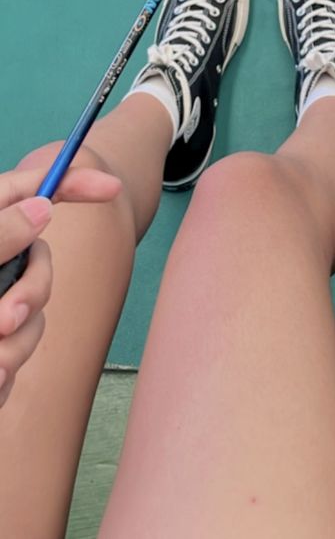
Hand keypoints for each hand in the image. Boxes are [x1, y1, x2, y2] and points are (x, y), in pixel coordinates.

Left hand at [0, 164, 120, 406]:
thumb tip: (42, 208)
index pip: (31, 189)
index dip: (73, 181)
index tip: (108, 187)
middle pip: (41, 260)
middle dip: (32, 293)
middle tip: (3, 321)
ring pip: (32, 314)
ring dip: (12, 344)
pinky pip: (16, 352)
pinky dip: (3, 369)